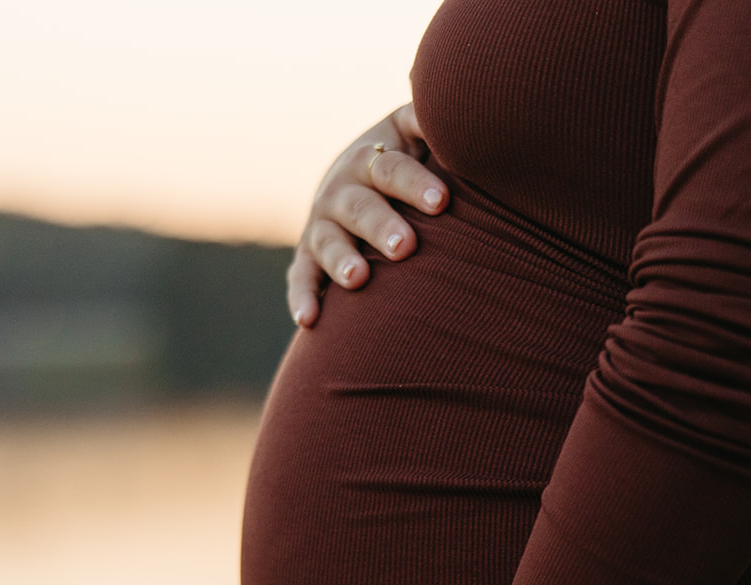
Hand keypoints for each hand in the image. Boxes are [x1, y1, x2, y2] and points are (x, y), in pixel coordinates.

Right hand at [287, 103, 450, 326]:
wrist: (362, 179)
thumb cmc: (411, 160)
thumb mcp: (418, 134)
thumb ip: (430, 120)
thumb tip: (448, 98)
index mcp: (374, 156)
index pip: (393, 166)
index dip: (415, 182)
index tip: (442, 202)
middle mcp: (344, 187)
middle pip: (361, 205)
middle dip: (381, 225)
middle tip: (405, 247)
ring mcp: (324, 222)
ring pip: (329, 241)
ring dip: (342, 259)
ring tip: (359, 280)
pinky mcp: (309, 255)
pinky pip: (302, 276)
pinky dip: (303, 297)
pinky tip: (310, 320)